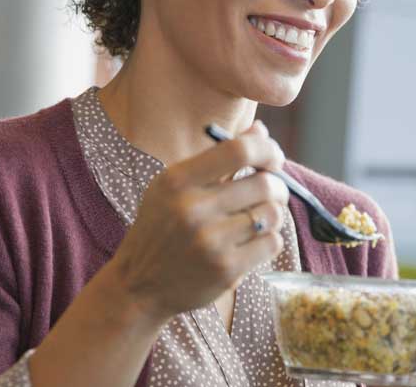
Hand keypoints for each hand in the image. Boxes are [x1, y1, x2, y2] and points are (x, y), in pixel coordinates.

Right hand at [108, 120, 288, 320]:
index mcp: (177, 180)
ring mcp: (210, 242)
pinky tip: (251, 242)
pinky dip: (268, 240)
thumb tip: (260, 130)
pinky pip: (271, 243)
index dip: (267, 149)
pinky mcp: (226, 270)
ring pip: (272, 214)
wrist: (138, 285)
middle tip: (271, 192)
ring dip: (272, 214)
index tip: (273, 157)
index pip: (238, 150)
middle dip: (276, 185)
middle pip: (264, 183)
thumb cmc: (161, 230)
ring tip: (256, 219)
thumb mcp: (175, 187)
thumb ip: (218, 158)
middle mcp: (192, 209)